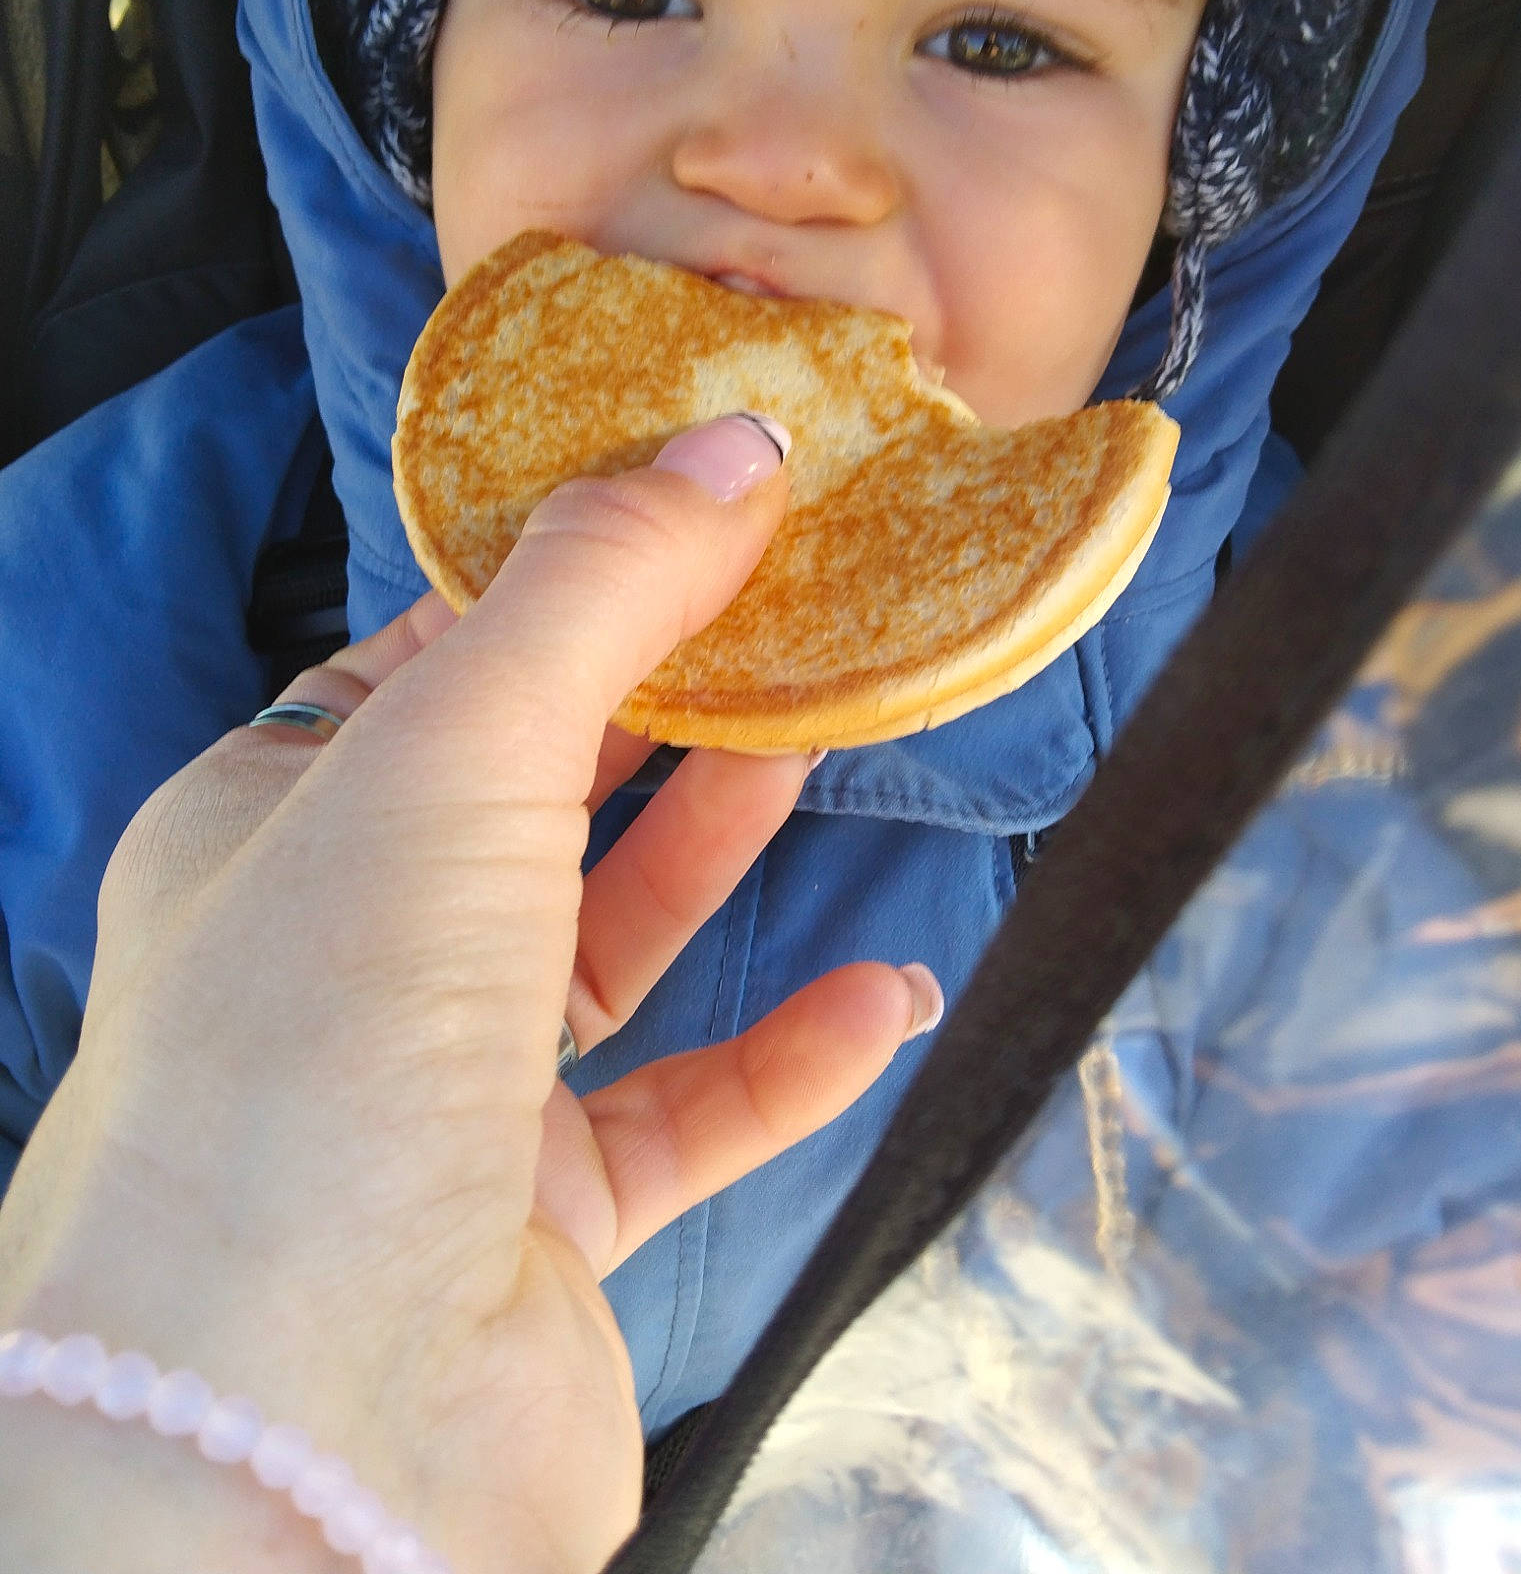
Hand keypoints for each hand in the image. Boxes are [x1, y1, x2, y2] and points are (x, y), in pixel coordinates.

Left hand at [0, 416, 935, 1573]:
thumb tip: (728, 447)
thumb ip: (595, 593)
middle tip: (788, 604)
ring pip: (605, 944)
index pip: (421, 663)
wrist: (295, 1439)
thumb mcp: (453, 754)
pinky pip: (681, 1118)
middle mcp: (345, 957)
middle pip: (529, 792)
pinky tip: (883, 996)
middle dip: (659, 699)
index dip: (557, 577)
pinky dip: (785, 1056)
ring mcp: (439, 1100)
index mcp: (271, 828)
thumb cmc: (320, 1053)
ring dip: (718, 851)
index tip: (689, 506)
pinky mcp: (537, 1231)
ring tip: (824, 745)